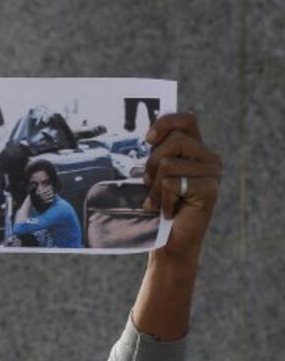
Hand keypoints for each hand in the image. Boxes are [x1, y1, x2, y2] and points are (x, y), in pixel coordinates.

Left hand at [142, 112, 222, 258]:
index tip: (147, 139)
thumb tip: (146, 134)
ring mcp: (213, 172)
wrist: (170, 241)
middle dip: (152, 163)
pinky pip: (172, 182)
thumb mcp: (154, 175)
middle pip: (174, 140)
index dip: (166, 122)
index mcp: (196, 149)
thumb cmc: (158, 207)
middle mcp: (209, 157)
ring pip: (168, 163)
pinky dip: (163, 199)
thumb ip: (156, 153)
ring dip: (155, 186)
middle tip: (151, 184)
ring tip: (159, 201)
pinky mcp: (210, 188)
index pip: (186, 119)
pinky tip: (169, 211)